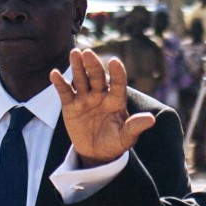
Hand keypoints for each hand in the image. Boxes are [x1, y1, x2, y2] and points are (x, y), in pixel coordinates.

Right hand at [50, 49, 156, 166]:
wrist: (96, 153)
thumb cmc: (115, 143)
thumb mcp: (126, 137)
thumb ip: (135, 127)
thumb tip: (151, 120)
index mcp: (117, 100)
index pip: (118, 84)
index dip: (117, 73)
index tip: (115, 62)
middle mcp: (101, 95)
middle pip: (97, 77)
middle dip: (93, 65)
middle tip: (88, 53)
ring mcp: (85, 98)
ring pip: (81, 79)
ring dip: (77, 67)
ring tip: (75, 53)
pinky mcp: (71, 105)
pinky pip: (65, 92)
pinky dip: (60, 83)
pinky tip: (54, 73)